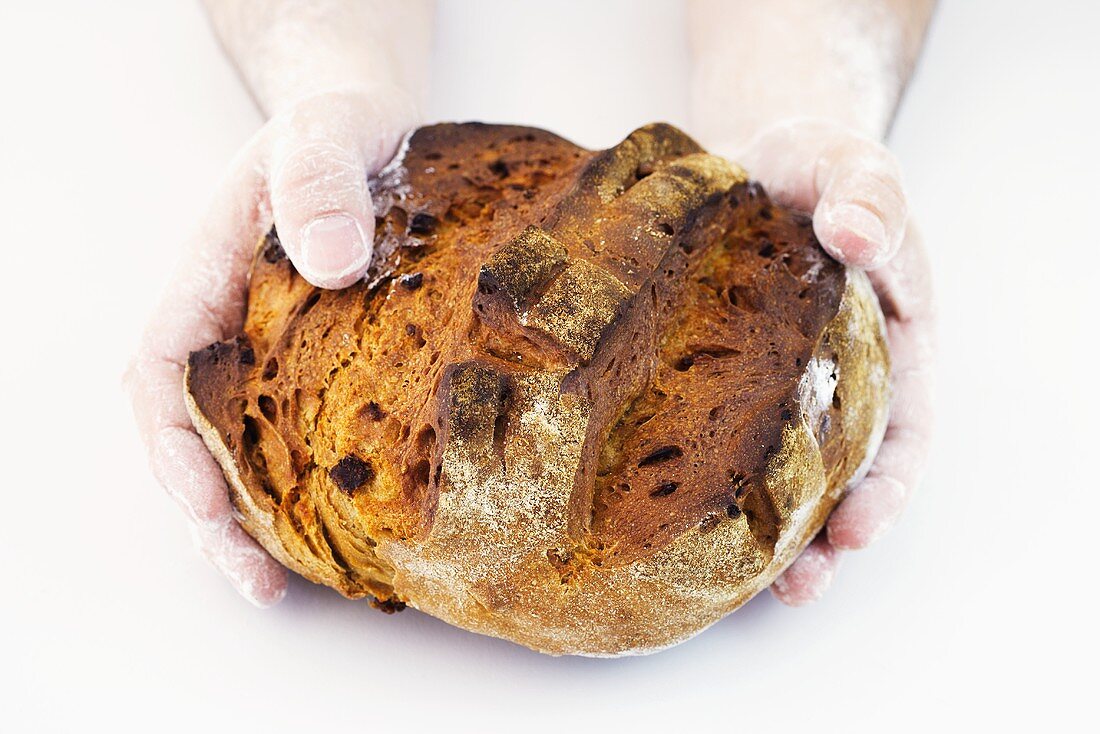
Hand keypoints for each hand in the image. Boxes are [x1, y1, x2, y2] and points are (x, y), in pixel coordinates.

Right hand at [124, 88, 417, 605]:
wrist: (368, 123)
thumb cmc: (337, 125)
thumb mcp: (327, 132)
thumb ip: (318, 180)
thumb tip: (327, 260)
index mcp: (210, 278)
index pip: (162, 375)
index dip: (171, 448)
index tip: (204, 504)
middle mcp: (233, 325)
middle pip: (193, 434)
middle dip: (214, 515)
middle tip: (259, 582)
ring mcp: (276, 349)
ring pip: (245, 445)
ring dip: (258, 518)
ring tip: (292, 583)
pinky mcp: (323, 362)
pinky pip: (303, 431)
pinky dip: (310, 483)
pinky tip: (344, 524)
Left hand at [733, 118, 934, 604]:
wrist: (750, 159)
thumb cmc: (814, 168)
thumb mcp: (849, 166)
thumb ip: (866, 195)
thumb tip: (858, 236)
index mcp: (888, 347)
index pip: (904, 434)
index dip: (885, 489)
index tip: (855, 528)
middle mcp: (832, 383)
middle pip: (839, 478)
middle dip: (822, 539)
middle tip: (795, 585)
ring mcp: (769, 389)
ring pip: (773, 474)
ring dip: (762, 533)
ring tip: (736, 586)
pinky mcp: (712, 382)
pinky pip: (708, 438)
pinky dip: (697, 480)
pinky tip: (663, 511)